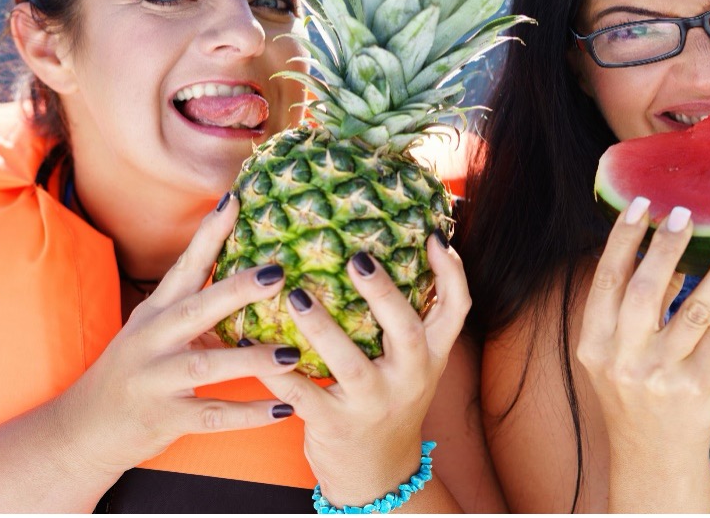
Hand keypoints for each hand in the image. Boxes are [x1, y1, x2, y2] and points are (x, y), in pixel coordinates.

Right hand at [53, 193, 301, 474]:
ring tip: (292, 352)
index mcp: (156, 312)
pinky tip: (282, 410)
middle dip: (237, 289)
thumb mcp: (156, 331)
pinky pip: (212, 415)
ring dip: (252, 359)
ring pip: (207, 365)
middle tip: (278, 273)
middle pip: (196, 308)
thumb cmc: (135, 371)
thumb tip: (253, 274)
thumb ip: (196, 306)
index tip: (235, 200)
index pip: (184, 265)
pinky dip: (248, 414)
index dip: (209, 233)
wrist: (83, 430)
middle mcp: (153, 340)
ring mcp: (156, 379)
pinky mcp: (164, 418)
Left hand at [257, 234, 469, 507]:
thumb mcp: (412, 364)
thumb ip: (409, 320)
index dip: (450, 271)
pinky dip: (275, 369)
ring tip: (296, 294)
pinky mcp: (335, 425)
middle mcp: (409, 378)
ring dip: (322, 327)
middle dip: (383, 293)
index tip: (430, 236)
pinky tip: (252, 340)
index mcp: (431, 355)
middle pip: (406, 331)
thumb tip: (386, 249)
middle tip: (357, 257)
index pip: (457, 308)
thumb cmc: (390, 400)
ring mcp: (372, 403)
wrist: (379, 474)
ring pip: (351, 364)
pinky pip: (302, 393)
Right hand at [576, 198, 709, 452]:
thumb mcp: (614, 356)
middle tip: (684, 213)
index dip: (621, 240)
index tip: (640, 205)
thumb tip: (662, 251)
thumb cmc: (633, 395)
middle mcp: (622, 358)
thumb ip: (632, 310)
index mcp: (593, 344)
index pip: (605, 280)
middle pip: (645, 289)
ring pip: (694, 309)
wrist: (652, 459)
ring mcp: (661, 373)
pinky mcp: (697, 384)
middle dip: (665, 247)